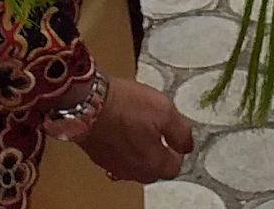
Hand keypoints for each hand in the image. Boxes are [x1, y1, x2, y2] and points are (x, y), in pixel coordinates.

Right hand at [49, 77, 193, 182]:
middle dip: (159, 151)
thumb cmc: (123, 105)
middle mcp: (134, 171)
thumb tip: (187, 144)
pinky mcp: (97, 156)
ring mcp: (113, 165)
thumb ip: (181, 132)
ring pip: (135, 163)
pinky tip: (119, 126)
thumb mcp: (165, 110)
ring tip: (137, 125)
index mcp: (154, 164)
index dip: (178, 149)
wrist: (86, 101)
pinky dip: (121, 145)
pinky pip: (117, 155)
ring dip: (139, 149)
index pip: (175, 166)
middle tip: (157, 129)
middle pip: (154, 168)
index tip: (176, 136)